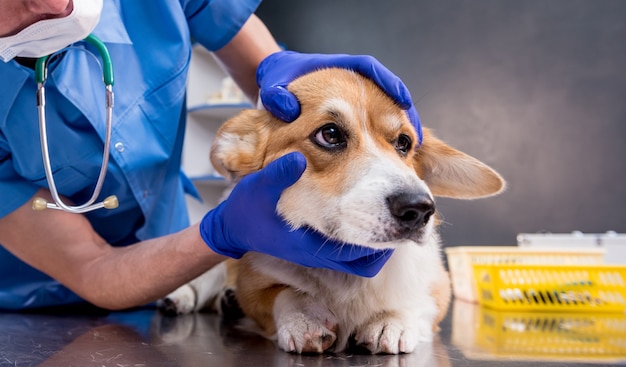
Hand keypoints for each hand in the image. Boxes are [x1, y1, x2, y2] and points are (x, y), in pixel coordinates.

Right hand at [199, 152, 393, 276]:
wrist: (232, 226)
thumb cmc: (246, 208)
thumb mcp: (259, 187)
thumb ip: (279, 174)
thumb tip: (299, 157)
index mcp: (310, 246)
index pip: (358, 259)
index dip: (381, 246)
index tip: (395, 224)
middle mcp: (318, 254)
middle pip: (365, 264)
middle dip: (385, 245)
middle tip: (398, 221)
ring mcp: (317, 252)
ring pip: (357, 258)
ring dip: (374, 240)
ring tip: (386, 215)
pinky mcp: (314, 247)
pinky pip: (346, 250)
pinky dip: (360, 237)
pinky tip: (363, 212)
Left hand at [257, 51, 422, 143]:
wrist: (279, 85)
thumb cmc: (280, 82)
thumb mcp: (275, 87)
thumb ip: (278, 96)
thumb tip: (287, 108)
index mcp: (339, 68)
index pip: (369, 68)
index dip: (389, 83)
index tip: (401, 98)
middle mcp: (355, 82)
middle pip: (388, 92)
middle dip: (403, 113)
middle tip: (411, 135)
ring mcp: (360, 97)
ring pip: (388, 110)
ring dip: (399, 128)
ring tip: (408, 148)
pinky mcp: (359, 113)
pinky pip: (380, 122)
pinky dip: (388, 137)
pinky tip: (393, 155)